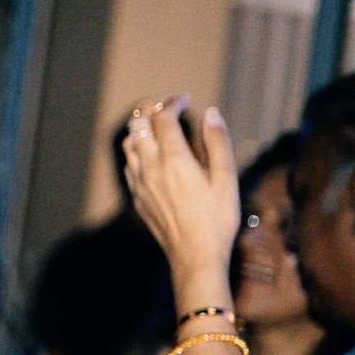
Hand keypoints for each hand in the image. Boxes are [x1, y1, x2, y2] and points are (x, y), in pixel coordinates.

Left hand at [121, 97, 241, 286]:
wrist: (194, 255)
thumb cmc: (217, 219)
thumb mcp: (226, 179)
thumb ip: (217, 143)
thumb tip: (211, 113)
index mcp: (174, 159)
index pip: (163, 118)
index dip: (172, 102)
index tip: (184, 98)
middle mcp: (150, 167)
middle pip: (139, 126)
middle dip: (152, 111)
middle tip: (169, 108)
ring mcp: (139, 183)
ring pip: (129, 144)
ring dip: (141, 130)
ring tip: (159, 128)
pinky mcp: (136, 197)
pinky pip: (128, 165)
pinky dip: (137, 151)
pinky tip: (151, 155)